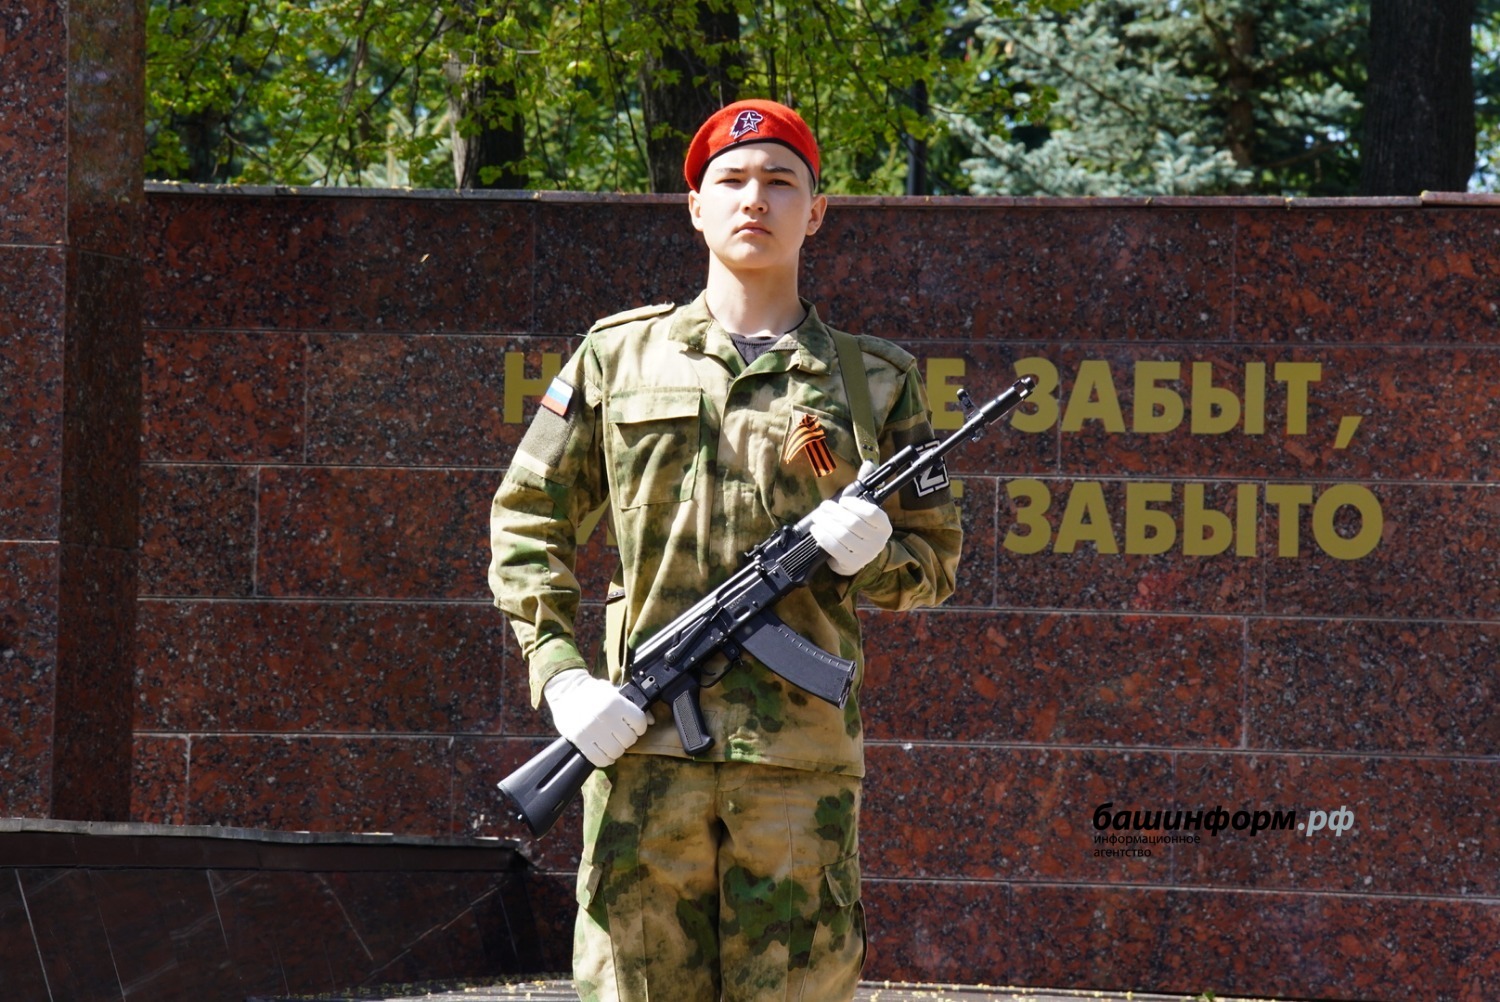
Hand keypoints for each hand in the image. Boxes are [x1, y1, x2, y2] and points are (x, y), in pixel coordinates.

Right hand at [543, 668, 649, 766]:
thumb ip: (633, 705)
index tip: (633, 726)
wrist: (565, 691)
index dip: (639, 727)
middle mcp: (604, 716)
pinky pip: (600, 760)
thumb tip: (652, 721)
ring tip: (611, 743)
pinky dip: (605, 759)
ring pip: (616, 752)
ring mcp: (591, 730)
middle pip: (629, 739)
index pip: (639, 722)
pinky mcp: (580, 741)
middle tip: (620, 735)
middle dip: (627, 739)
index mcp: (615, 702)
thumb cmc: (592, 692)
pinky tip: (604, 752)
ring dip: (617, 750)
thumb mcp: (614, 692)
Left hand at [806, 461, 892, 575]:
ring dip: (826, 523)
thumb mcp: (862, 509)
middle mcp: (878, 541)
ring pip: (842, 535)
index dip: (855, 505)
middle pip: (853, 523)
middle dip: (834, 512)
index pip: (872, 513)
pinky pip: (834, 548)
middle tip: (823, 506)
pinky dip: (823, 537)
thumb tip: (869, 464)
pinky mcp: (851, 563)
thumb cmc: (857, 529)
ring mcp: (866, 554)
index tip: (843, 500)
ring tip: (818, 516)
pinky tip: (816, 530)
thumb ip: (865, 487)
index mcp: (884, 526)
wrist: (853, 558)